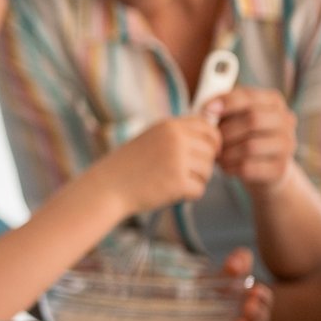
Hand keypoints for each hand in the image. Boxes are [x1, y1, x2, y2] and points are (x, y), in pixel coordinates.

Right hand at [100, 115, 221, 216]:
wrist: (107, 187)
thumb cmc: (129, 165)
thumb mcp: (151, 138)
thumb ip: (177, 134)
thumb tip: (213, 139)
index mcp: (169, 126)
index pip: (208, 128)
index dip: (212, 142)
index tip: (205, 153)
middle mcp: (176, 139)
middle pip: (211, 152)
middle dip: (202, 165)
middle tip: (181, 173)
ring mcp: (177, 160)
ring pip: (207, 172)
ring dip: (194, 180)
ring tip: (171, 182)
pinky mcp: (178, 182)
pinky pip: (199, 189)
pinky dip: (188, 195)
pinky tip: (170, 193)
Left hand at [212, 88, 297, 192]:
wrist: (264, 167)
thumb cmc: (242, 134)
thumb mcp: (234, 116)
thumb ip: (222, 110)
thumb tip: (206, 111)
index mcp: (273, 101)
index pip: (249, 97)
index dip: (226, 102)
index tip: (206, 110)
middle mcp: (286, 120)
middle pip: (253, 120)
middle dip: (225, 131)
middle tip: (211, 140)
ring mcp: (287, 145)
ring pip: (250, 146)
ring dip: (226, 151)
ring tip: (216, 154)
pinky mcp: (279, 168)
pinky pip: (249, 166)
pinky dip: (230, 166)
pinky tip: (225, 166)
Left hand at [214, 248, 274, 320]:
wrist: (206, 309)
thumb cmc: (221, 291)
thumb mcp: (227, 276)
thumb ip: (236, 264)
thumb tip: (238, 259)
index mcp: (255, 304)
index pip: (265, 301)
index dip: (264, 297)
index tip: (257, 291)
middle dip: (257, 314)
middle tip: (249, 306)